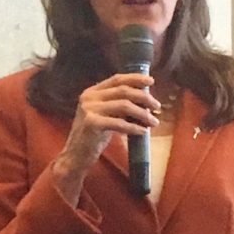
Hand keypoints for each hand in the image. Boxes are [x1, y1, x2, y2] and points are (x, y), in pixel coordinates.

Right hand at [53, 73, 159, 202]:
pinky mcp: (92, 123)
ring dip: (143, 113)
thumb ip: (118, 104)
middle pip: (123, 91)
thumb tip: (146, 100)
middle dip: (144, 97)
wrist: (76, 155)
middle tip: (157, 106)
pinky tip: (143, 132)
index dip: (135, 78)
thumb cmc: (93, 136)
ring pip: (124, 105)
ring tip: (154, 122)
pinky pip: (120, 123)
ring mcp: (89, 110)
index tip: (151, 81)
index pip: (117, 79)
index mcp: (92, 92)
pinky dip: (134, 127)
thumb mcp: (105, 115)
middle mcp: (89, 98)